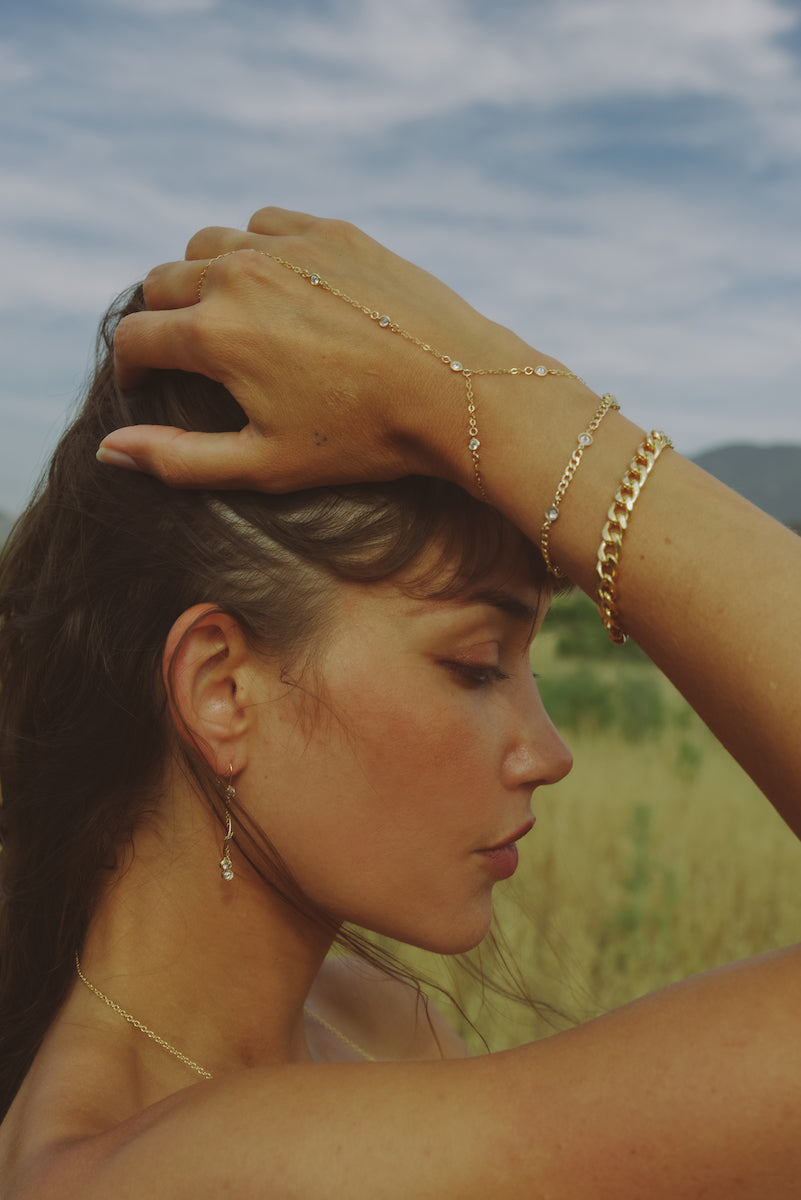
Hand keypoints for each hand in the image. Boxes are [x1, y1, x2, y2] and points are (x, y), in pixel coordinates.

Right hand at [105, 207, 533, 491]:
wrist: (460, 393)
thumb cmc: (363, 441)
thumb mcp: (264, 465)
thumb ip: (178, 459)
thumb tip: (108, 449)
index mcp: (214, 333)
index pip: (135, 336)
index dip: (130, 368)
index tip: (145, 386)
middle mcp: (239, 274)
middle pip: (163, 281)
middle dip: (160, 319)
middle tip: (183, 353)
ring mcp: (287, 245)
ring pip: (209, 244)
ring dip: (202, 276)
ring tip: (225, 314)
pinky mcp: (332, 231)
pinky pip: (266, 224)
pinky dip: (254, 248)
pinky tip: (275, 282)